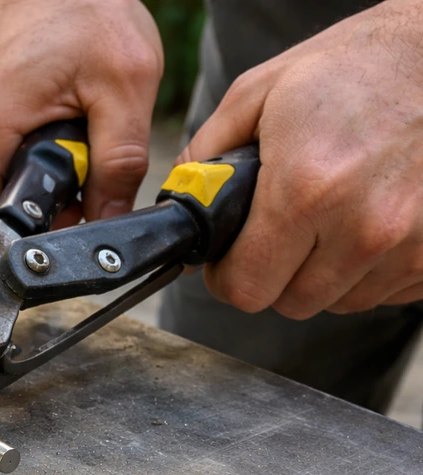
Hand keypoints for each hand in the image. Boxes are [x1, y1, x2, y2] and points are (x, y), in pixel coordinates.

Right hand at [0, 0, 162, 251]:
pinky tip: (38, 121)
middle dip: (26, 207)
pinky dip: (6, 154)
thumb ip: (120, 165)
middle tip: (72, 168)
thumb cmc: (84, 5)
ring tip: (57, 133)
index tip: (50, 230)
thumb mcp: (125, 85)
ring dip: (18, 178)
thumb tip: (108, 223)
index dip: (13, 244)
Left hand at [181, 0, 422, 318]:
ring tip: (328, 217)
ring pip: (338, 302)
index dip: (228, 276)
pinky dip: (368, 271)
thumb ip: (205, 156)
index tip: (231, 256)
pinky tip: (365, 222)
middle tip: (279, 230)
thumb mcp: (258, 94)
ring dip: (322, 273)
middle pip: (290, 302)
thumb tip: (178, 206)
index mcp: (306, 190)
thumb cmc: (352, 68)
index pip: (246, 288)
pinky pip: (384, 293)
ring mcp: (410, 244)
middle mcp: (363, 227)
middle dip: (273, 273)